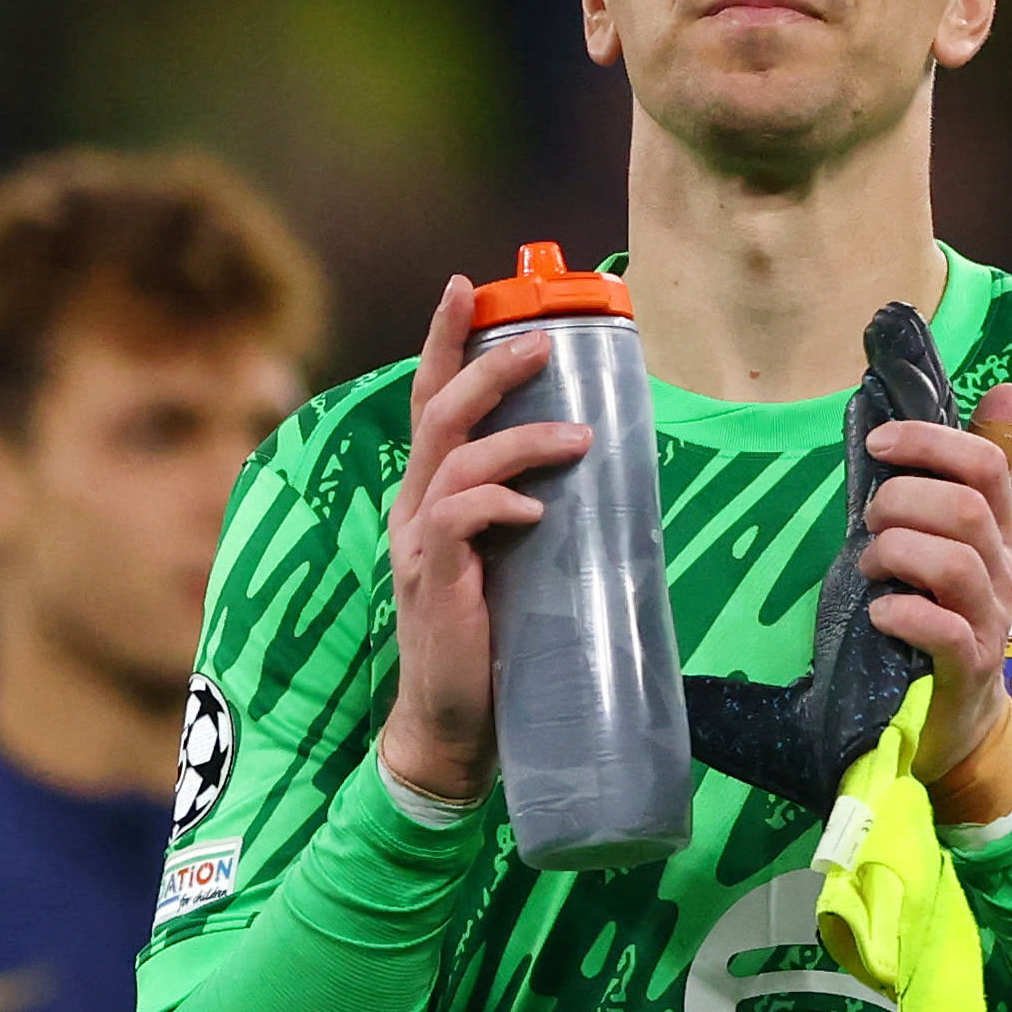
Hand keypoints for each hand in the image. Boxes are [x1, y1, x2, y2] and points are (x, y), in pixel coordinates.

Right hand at [380, 277, 590, 806]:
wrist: (453, 726)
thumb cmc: (491, 644)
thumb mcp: (510, 560)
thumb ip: (526, 513)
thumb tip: (596, 465)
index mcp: (430, 496)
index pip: (430, 401)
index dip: (445, 341)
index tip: (469, 285)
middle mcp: (415, 508)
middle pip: (439, 413)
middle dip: (490, 366)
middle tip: (545, 343)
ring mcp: (420, 543)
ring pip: (458, 458)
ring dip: (522, 439)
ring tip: (580, 439)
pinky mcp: (434, 580)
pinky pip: (461, 518)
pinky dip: (499, 502)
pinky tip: (535, 511)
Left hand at [860, 383, 1011, 822]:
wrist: (958, 723)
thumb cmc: (943, 620)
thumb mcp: (954, 542)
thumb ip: (964, 475)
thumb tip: (1008, 391)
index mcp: (999, 532)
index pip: (987, 465)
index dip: (931, 443)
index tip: (880, 446)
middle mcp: (1003, 571)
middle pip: (968, 509)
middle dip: (903, 501)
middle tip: (869, 523)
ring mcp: (991, 623)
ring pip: (957, 564)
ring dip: (898, 552)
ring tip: (871, 567)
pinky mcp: (970, 670)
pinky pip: (945, 631)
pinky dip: (904, 613)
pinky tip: (882, 612)